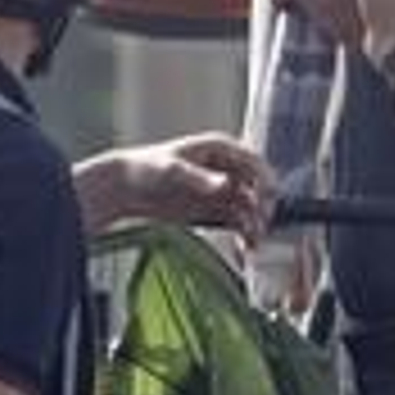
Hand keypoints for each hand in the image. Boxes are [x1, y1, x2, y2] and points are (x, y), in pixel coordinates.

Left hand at [100, 135, 274, 243]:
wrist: (124, 190)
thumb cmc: (145, 170)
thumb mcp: (172, 170)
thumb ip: (199, 178)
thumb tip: (226, 184)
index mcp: (220, 148)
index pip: (253, 161)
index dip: (265, 177)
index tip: (270, 197)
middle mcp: (226, 168)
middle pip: (256, 186)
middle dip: (262, 206)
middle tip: (260, 226)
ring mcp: (221, 190)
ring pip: (250, 207)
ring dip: (255, 224)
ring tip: (253, 243)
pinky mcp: (214, 210)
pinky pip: (237, 221)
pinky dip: (244, 233)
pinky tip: (246, 246)